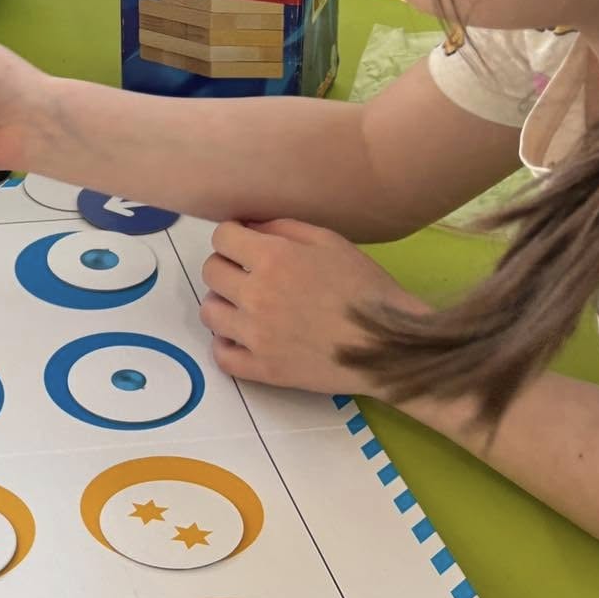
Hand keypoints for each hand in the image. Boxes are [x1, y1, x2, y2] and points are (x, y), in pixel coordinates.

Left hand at [198, 217, 430, 397]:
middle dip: (227, 266)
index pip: (222, 237)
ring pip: (209, 312)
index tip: (245, 245)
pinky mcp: (263, 370)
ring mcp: (257, 335)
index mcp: (273, 258)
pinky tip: (245, 336)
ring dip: (223, 303)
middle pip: (211, 272)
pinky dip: (227, 344)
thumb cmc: (365, 287)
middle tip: (248, 273)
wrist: (389, 345)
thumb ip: (283, 228)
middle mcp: (257, 295)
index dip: (233, 236)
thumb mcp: (329, 240)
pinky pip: (221, 356)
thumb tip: (249, 228)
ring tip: (246, 305)